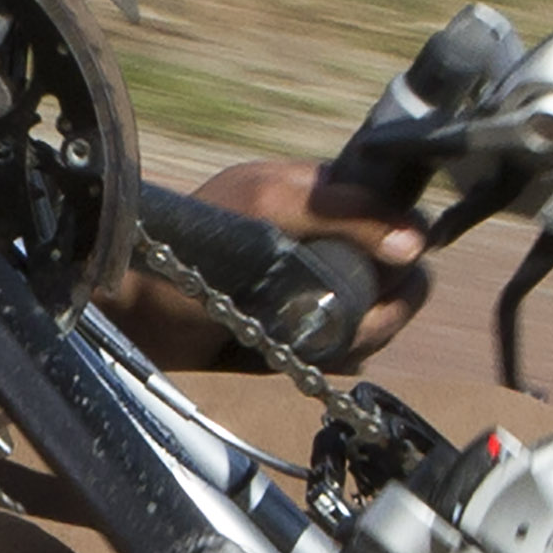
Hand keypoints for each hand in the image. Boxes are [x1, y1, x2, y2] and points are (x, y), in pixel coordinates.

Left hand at [120, 156, 428, 357]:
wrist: (136, 312)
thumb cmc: (190, 249)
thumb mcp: (268, 209)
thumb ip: (341, 213)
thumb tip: (415, 240)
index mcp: (319, 196)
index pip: (397, 216)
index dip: (404, 245)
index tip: (399, 269)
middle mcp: (325, 241)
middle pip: (399, 275)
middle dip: (392, 303)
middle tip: (366, 322)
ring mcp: (317, 290)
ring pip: (381, 316)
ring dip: (369, 333)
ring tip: (338, 342)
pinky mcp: (302, 334)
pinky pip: (351, 348)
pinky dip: (345, 355)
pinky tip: (321, 356)